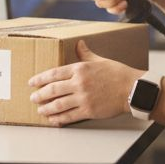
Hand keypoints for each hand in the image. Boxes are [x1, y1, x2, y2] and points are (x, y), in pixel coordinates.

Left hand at [27, 41, 144, 125]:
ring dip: (46, 108)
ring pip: (58, 104)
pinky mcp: (88, 111)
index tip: (32, 82)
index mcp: (80, 69)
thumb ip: (85, 54)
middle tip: (32, 98)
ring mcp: (83, 98)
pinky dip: (59, 119)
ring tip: (40, 110)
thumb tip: (78, 43)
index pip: (54, 74)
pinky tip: (53, 120)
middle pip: (52, 90)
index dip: (40, 78)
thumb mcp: (100, 60)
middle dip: (40, 95)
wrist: (132, 89)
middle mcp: (79, 83)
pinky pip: (69, 116)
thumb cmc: (118, 73)